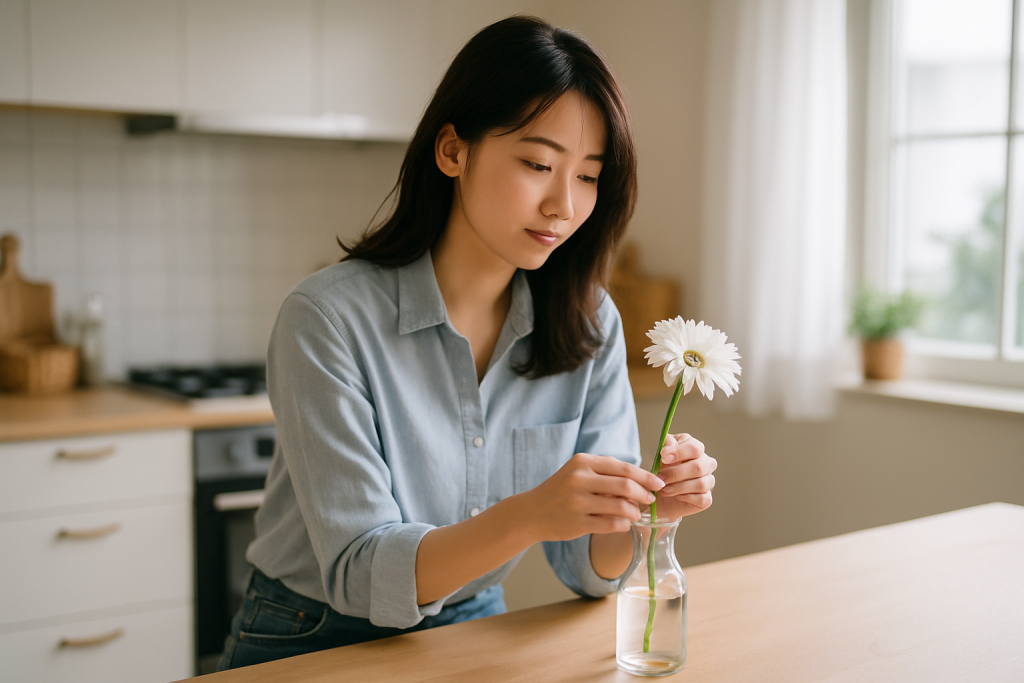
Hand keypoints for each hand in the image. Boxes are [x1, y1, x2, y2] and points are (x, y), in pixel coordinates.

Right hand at [521, 453, 665, 540]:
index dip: (646, 476)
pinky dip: (624, 524)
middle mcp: (579, 479)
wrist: (532, 512)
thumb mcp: (579, 472)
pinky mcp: (577, 523)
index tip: (659, 483)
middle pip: (626, 486)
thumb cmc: (561, 490)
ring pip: (621, 507)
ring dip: (635, 512)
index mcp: (583, 462)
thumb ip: (606, 472)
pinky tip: (624, 523)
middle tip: (651, 500)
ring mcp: (577, 502)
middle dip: (644, 494)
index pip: (624, 468)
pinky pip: (612, 525)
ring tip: (636, 514)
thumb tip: (642, 478)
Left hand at [653, 433, 716, 520]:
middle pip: (698, 467)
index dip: (679, 452)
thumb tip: (670, 447)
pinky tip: (676, 496)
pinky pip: (702, 499)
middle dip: (676, 473)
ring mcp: (708, 481)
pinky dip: (687, 498)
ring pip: (701, 484)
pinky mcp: (707, 498)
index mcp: (695, 449)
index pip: (694, 448)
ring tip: (664, 489)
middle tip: (660, 478)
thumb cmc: (662, 470)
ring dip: (679, 487)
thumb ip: (666, 446)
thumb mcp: (660, 455)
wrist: (659, 494)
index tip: (663, 458)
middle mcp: (706, 463)